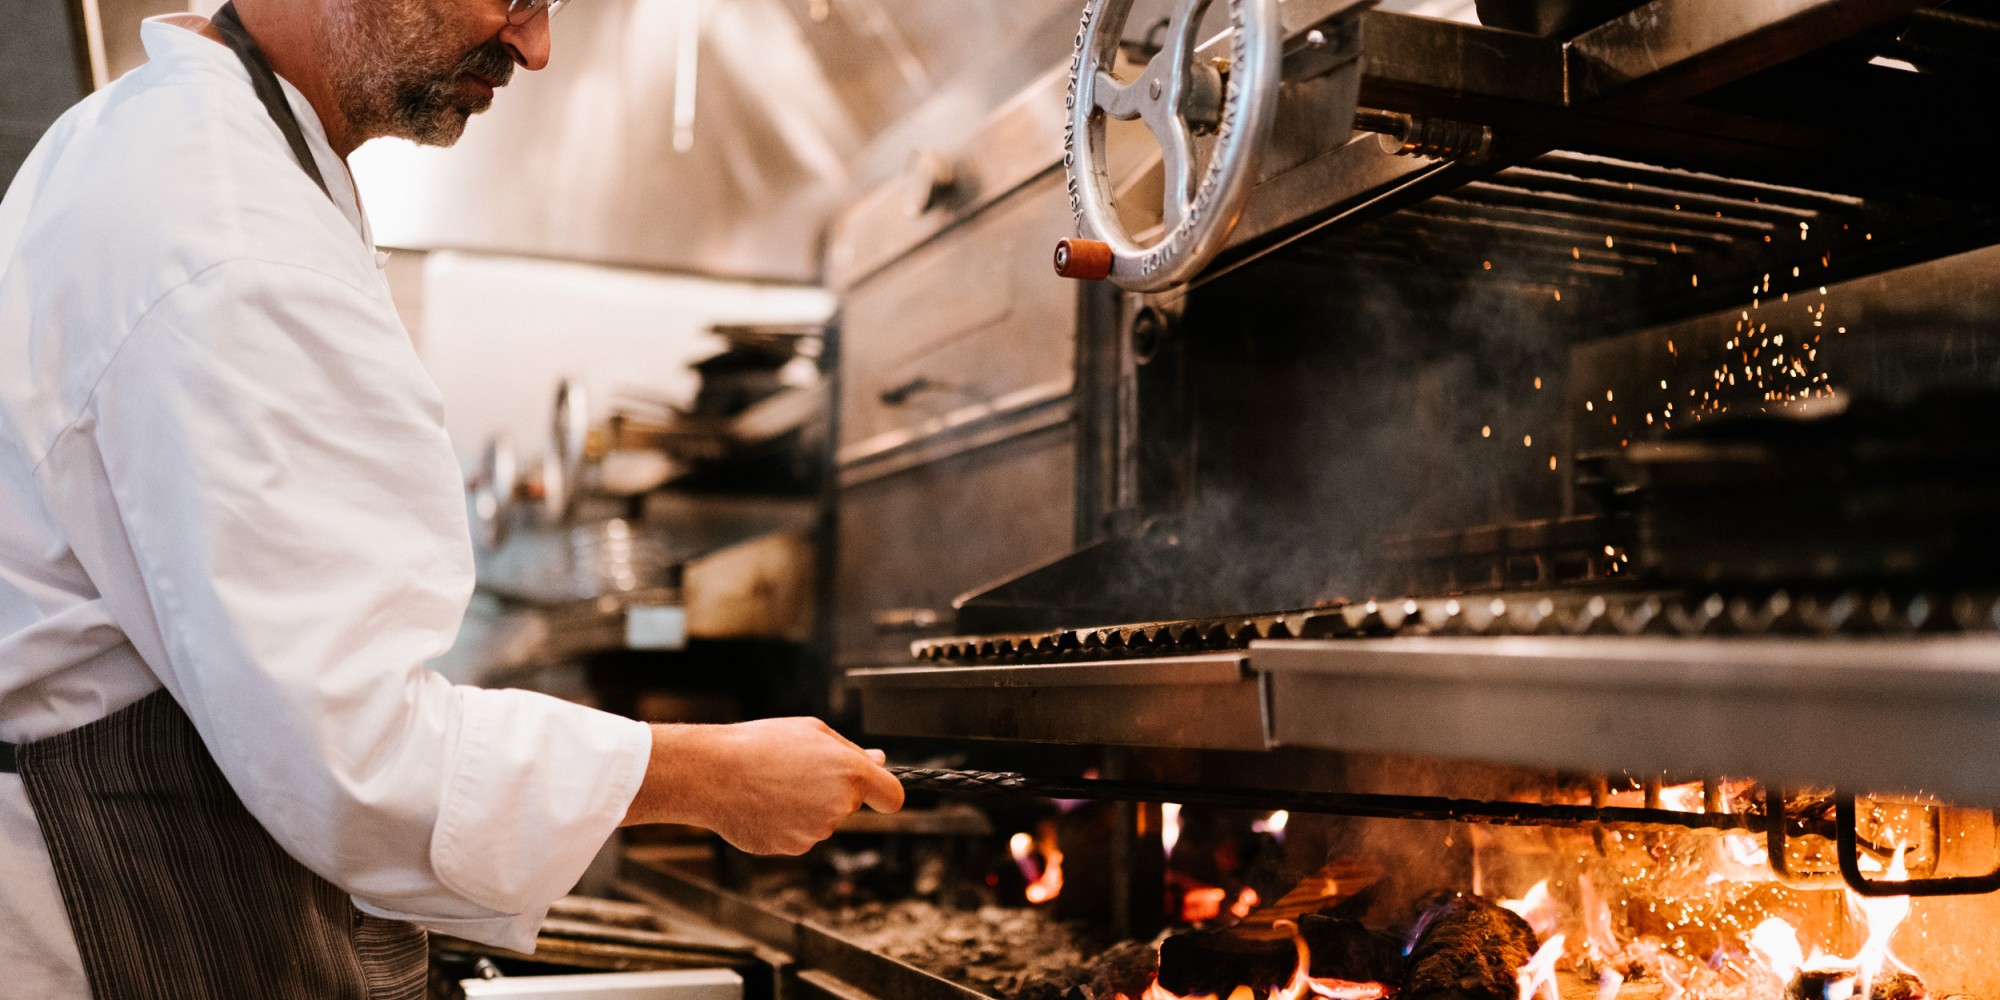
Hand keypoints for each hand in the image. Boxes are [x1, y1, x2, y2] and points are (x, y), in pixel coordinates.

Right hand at [621, 717, 903, 854]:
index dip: (886, 793)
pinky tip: (766, 804)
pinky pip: (800, 836)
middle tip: (799, 772)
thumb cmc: (761, 745)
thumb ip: (851, 750)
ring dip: (808, 808)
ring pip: (824, 822)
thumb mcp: (812, 731)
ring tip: (775, 786)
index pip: (893, 797)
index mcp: (850, 773)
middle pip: (852, 806)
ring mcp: (816, 832)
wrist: (714, 774)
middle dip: (835, 792)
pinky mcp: (792, 848)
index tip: (878, 791)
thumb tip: (879, 760)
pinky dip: (788, 824)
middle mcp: (839, 806)